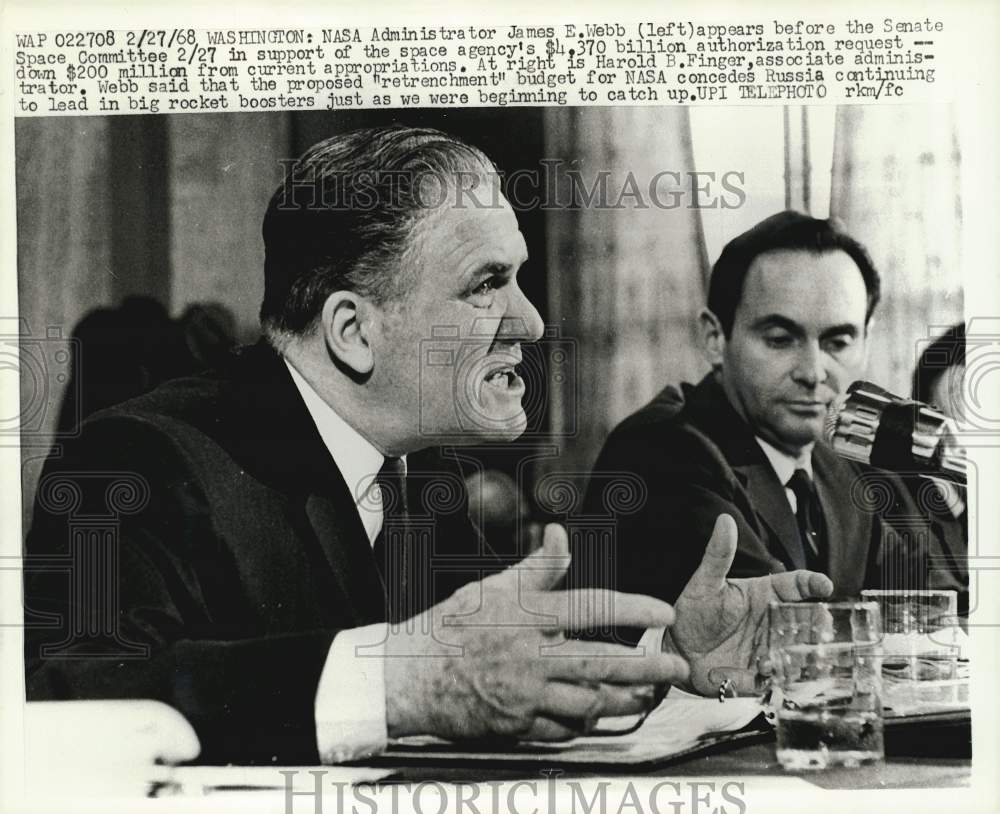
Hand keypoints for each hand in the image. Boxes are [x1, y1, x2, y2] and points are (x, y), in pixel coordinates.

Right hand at [384, 524, 688, 740]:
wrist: (409, 676)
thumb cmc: (450, 626)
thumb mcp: (493, 588)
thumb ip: (535, 568)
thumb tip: (559, 535)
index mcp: (528, 617)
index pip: (592, 608)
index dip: (633, 608)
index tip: (664, 610)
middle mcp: (531, 657)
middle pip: (601, 662)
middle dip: (647, 666)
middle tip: (678, 667)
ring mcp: (524, 696)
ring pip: (590, 702)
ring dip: (625, 699)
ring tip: (649, 695)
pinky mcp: (517, 725)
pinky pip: (563, 729)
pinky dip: (586, 722)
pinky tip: (600, 714)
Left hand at [666, 514, 833, 695]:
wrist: (677, 648)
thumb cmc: (694, 610)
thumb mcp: (705, 582)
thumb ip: (718, 554)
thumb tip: (725, 520)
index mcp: (766, 595)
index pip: (797, 585)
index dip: (813, 583)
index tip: (824, 585)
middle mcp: (775, 622)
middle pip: (808, 620)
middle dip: (819, 623)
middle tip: (820, 624)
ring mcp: (772, 648)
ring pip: (802, 651)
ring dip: (807, 653)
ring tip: (806, 654)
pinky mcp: (762, 675)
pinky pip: (781, 677)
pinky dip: (783, 676)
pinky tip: (772, 671)